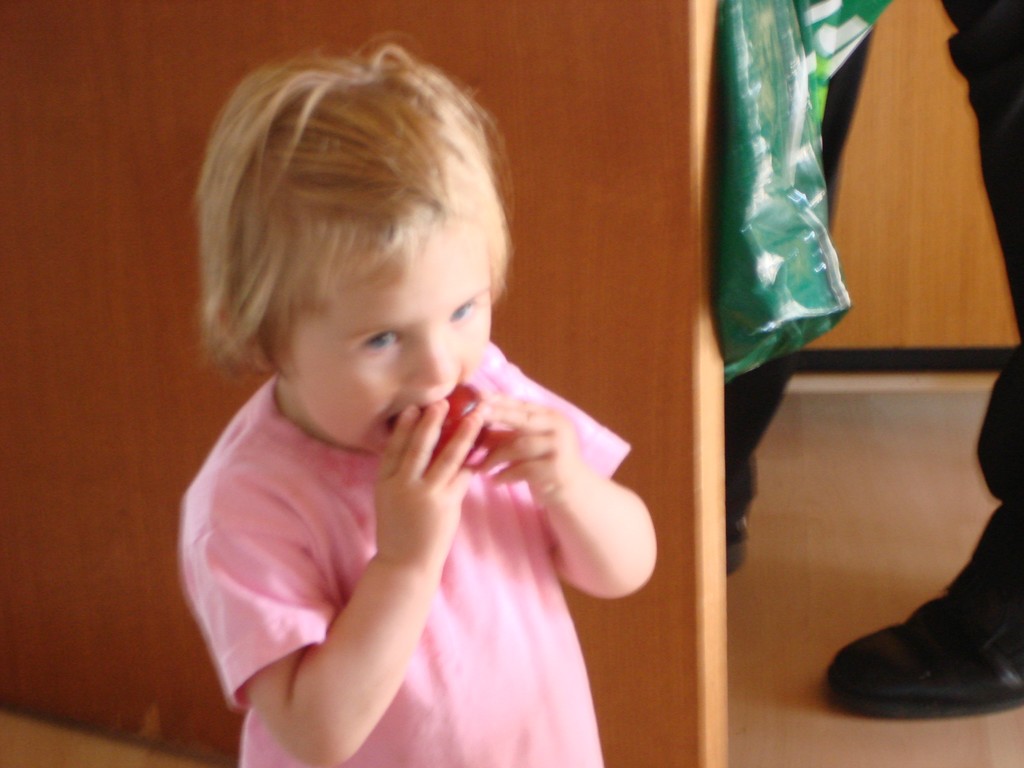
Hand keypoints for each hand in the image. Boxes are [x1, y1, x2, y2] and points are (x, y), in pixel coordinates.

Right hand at [374, 401, 483, 572]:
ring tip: (474, 417)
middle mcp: (402, 485)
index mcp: (384, 482)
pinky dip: (472, 462)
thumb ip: (399, 475)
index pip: (393, 447)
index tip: (415, 407)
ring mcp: (425, 495)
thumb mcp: (389, 499)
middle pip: (418, 446)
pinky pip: (462, 477)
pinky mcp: (445, 505)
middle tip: (443, 402)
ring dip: (462, 434)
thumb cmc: (398, 531)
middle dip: (432, 422)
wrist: (405, 565)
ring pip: (446, 457)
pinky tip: (483, 449)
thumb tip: (417, 447)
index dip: (405, 426)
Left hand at [477, 394, 588, 508]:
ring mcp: (559, 448)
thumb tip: (473, 424)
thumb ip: (506, 434)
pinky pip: (524, 469)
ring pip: (519, 446)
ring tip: (481, 467)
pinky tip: (494, 480)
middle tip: (474, 418)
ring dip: (495, 457)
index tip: (478, 397)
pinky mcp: (556, 469)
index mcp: (551, 417)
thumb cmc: (546, 464)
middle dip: (496, 416)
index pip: (522, 404)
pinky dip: (506, 474)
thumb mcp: (528, 445)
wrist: (575, 491)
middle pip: (522, 419)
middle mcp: (558, 428)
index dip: (499, 400)